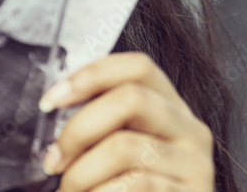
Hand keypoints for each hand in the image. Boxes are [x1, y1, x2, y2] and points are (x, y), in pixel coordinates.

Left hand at [38, 52, 214, 190]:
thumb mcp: (120, 153)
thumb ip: (102, 127)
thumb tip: (54, 106)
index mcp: (170, 109)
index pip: (138, 67)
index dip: (91, 75)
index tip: (51, 101)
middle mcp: (190, 130)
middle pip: (131, 98)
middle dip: (79, 128)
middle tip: (53, 160)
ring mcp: (195, 164)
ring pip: (125, 147)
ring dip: (82, 173)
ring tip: (70, 190)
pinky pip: (135, 184)